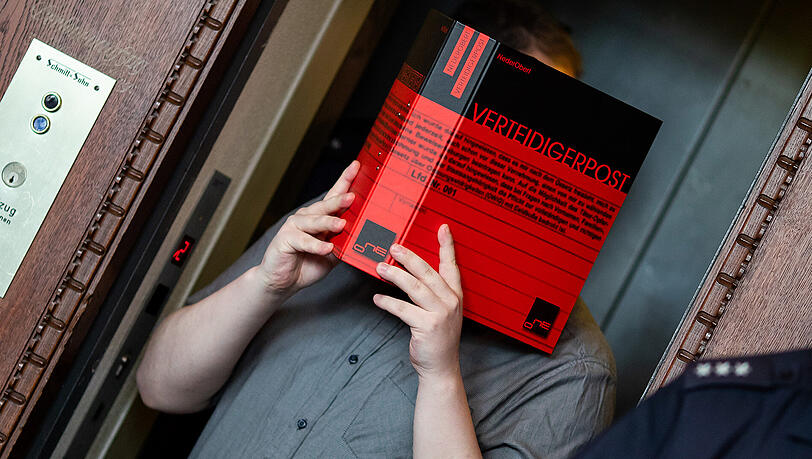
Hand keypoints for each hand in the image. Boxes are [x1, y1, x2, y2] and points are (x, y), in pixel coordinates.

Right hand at [257, 160, 358, 297]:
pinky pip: (303, 241)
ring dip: (328, 222)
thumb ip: (345, 241)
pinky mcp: (285, 239)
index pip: (334, 196)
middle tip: (353, 197)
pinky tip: (327, 247)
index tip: (357, 166)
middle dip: (340, 200)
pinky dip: (316, 245)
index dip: (345, 180)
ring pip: (314, 222)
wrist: (283, 281)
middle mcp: (307, 217)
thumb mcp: (333, 252)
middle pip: (325, 206)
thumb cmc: (308, 264)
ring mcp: (294, 226)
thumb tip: (365, 233)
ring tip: (341, 224)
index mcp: (320, 217)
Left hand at [373, 224, 463, 379]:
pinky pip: (403, 309)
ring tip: (380, 268)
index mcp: (455, 295)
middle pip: (428, 272)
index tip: (443, 228)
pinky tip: (377, 299)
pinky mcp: (427, 326)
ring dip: (395, 275)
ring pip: (415, 287)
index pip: (451, 266)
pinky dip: (387, 302)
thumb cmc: (437, 338)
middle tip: (393, 247)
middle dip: (409, 257)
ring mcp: (441, 314)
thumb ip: (432, 293)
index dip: (447, 246)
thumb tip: (409, 272)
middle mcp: (450, 301)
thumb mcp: (441, 312)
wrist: (441, 367)